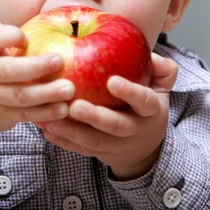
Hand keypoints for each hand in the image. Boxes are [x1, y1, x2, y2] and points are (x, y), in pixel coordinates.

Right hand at [0, 20, 74, 138]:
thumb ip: (8, 34)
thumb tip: (48, 17)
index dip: (9, 37)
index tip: (26, 39)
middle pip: (8, 70)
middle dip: (35, 67)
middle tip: (60, 60)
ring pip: (19, 95)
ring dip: (46, 93)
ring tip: (69, 89)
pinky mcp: (4, 114)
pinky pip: (26, 114)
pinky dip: (46, 113)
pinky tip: (64, 109)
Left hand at [38, 53, 177, 178]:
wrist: (144, 146)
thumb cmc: (146, 105)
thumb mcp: (161, 87)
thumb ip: (162, 70)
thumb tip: (152, 57)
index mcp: (151, 110)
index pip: (144, 101)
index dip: (130, 92)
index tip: (112, 81)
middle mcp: (135, 129)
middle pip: (116, 126)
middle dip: (95, 117)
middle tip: (75, 106)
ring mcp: (116, 145)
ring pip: (94, 142)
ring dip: (72, 132)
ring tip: (52, 121)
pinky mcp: (99, 153)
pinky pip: (80, 149)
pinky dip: (63, 141)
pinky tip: (47, 130)